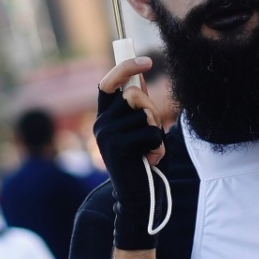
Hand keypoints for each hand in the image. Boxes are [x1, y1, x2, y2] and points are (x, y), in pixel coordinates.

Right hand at [95, 56, 164, 249]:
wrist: (138, 198)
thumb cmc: (143, 162)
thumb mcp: (140, 130)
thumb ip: (138, 108)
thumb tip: (139, 77)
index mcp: (104, 117)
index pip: (108, 83)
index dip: (125, 68)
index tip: (147, 61)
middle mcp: (100, 123)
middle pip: (133, 95)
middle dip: (151, 109)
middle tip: (153, 131)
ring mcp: (106, 135)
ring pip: (144, 114)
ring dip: (156, 131)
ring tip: (149, 150)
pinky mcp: (118, 148)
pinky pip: (150, 133)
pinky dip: (158, 146)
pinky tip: (150, 160)